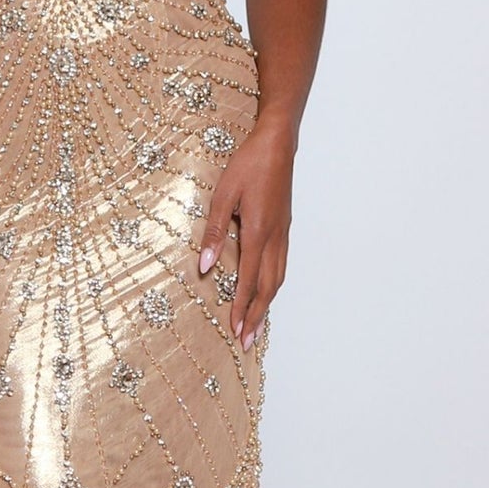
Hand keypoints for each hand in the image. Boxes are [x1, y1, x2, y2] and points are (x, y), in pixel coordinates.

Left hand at [197, 128, 293, 349]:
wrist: (276, 145)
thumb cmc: (248, 165)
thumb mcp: (222, 195)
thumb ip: (213, 232)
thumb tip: (204, 266)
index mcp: (256, 232)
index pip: (248, 280)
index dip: (241, 308)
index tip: (234, 330)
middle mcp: (273, 238)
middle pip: (267, 288)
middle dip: (256, 317)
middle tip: (246, 342)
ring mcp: (282, 234)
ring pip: (277, 279)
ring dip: (266, 306)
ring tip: (256, 327)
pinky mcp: (284, 229)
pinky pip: (281, 266)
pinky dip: (274, 287)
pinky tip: (267, 294)